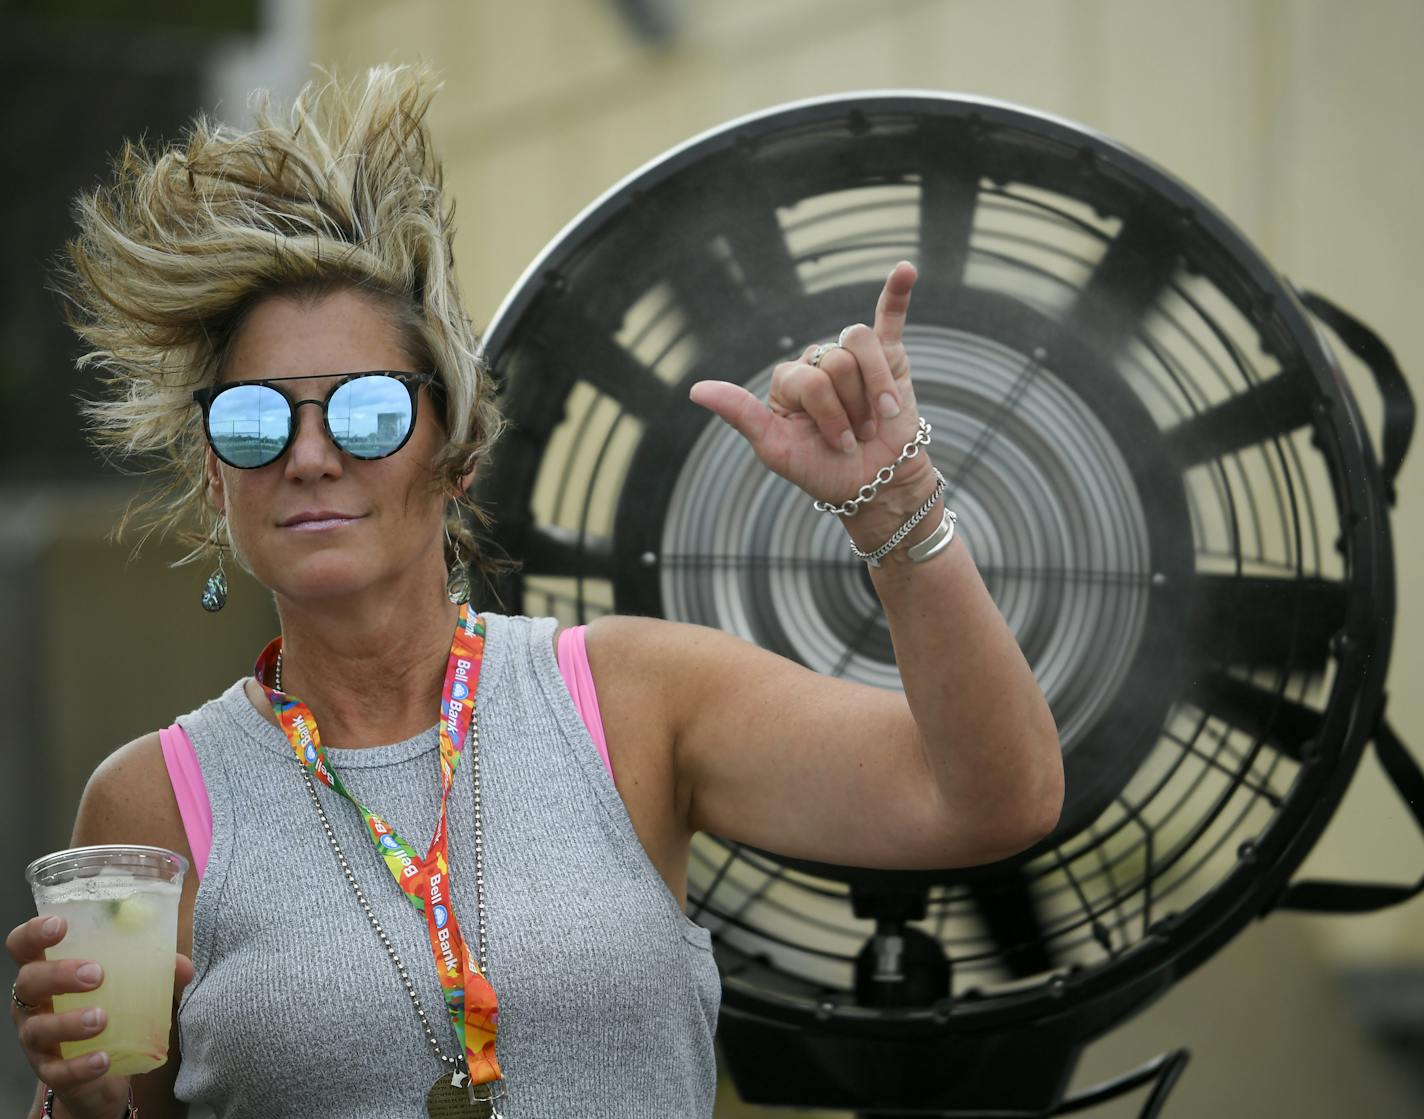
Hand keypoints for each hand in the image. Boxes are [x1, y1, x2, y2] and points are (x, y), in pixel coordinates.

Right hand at [8, 915, 192, 1116]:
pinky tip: (103, 1060)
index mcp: (48, 970)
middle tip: (96, 974)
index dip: (34, 932)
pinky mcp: (49, 1071)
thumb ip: (155, 970)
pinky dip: (79, 1066)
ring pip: (38, 1029)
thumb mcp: (129, 984)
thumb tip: (183, 965)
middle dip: (58, 975)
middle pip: (29, 982)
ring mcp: (36, 1039)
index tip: (61, 925)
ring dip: (69, 1022)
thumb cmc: (110, 1009)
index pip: (24, 945)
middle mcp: (34, 1002)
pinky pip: (56, 1071)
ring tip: (102, 1018)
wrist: (99, 1071)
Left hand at [689, 261, 930, 504]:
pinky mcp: (887, 355)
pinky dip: (897, 292)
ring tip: (878, 417)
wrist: (875, 483)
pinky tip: (905, 270)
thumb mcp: (776, 449)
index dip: (830, 415)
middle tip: (856, 436)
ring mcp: (851, 357)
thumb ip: (740, 415)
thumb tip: (696, 390)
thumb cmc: (823, 469)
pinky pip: (889, 316)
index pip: (810, 379)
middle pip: (836, 363)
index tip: (838, 446)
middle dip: (852, 409)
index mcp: (787, 381)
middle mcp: (816, 362)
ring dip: (875, 390)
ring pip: (860, 346)